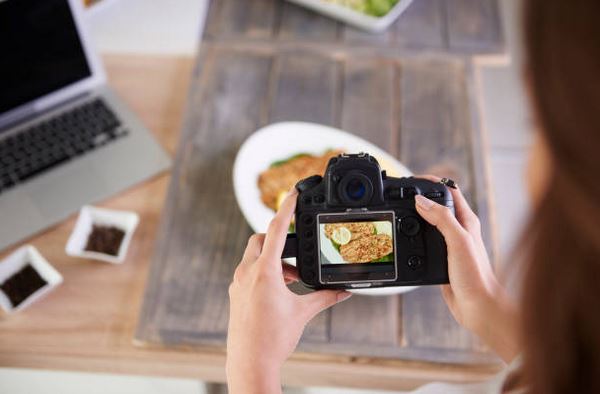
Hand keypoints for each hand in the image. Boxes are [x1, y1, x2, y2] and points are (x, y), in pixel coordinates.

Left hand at [226, 189, 351, 393]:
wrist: (249, 362)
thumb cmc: (273, 339)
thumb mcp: (303, 313)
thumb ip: (325, 297)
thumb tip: (344, 291)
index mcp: (264, 272)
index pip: (276, 229)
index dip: (286, 208)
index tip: (293, 193)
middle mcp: (247, 273)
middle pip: (261, 239)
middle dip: (279, 239)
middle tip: (297, 254)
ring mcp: (238, 283)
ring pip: (254, 256)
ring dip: (273, 260)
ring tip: (292, 280)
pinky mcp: (235, 294)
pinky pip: (249, 272)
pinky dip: (264, 273)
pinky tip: (278, 291)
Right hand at [414, 176, 519, 362]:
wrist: (478, 308)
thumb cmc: (476, 276)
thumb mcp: (458, 241)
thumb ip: (441, 219)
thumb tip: (421, 201)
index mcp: (467, 221)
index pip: (449, 191)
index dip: (432, 182)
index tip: (414, 179)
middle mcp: (459, 231)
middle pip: (437, 205)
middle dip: (421, 197)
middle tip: (403, 193)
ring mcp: (450, 245)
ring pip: (429, 224)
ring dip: (416, 218)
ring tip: (400, 212)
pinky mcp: (441, 260)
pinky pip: (425, 244)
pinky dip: (414, 238)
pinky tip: (406, 240)